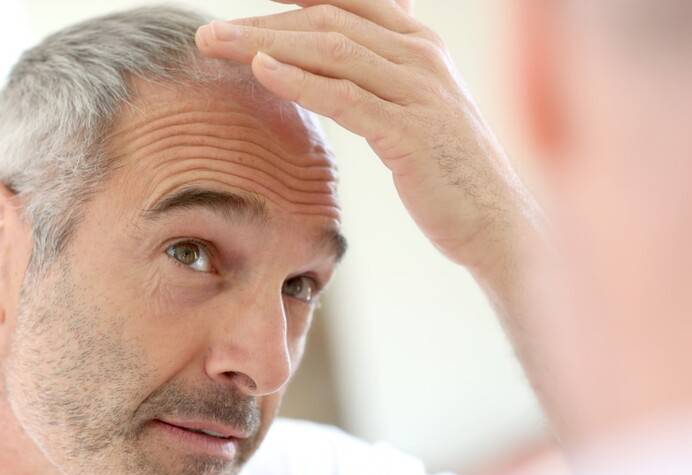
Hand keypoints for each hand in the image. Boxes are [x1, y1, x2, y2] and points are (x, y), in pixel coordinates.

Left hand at [195, 0, 538, 274]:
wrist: (496, 221)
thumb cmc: (449, 172)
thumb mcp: (418, 112)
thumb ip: (382, 80)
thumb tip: (336, 71)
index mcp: (421, 45)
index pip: (349, 2)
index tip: (249, 5)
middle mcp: (421, 55)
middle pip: (329, 20)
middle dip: (264, 23)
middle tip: (210, 34)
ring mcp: (419, 89)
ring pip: (330, 50)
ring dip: (266, 44)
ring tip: (216, 45)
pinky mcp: (410, 130)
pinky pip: (345, 96)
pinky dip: (300, 80)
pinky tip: (261, 72)